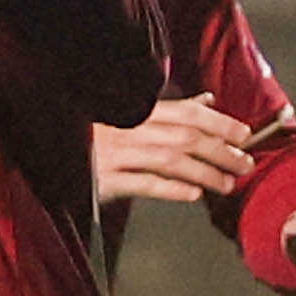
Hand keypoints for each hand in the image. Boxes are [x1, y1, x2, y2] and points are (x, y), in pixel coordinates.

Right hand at [92, 96, 258, 208]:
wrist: (51, 142)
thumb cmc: (94, 129)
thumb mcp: (129, 113)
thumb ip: (170, 109)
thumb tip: (207, 100)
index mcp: (136, 110)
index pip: (187, 112)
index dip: (219, 122)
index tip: (243, 134)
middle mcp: (129, 129)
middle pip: (185, 137)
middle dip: (220, 151)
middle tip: (244, 163)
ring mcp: (117, 154)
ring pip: (170, 161)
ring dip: (204, 172)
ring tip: (227, 184)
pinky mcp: (105, 180)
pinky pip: (144, 184)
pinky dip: (172, 189)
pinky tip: (193, 194)